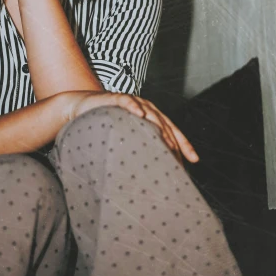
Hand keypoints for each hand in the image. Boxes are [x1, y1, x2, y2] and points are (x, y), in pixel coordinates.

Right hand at [63, 90, 198, 164]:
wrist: (82, 108)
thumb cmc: (106, 126)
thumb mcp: (126, 139)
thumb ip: (139, 150)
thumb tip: (153, 177)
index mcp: (152, 118)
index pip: (172, 132)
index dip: (184, 144)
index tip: (194, 161)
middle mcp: (145, 108)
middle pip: (165, 124)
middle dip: (174, 140)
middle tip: (178, 157)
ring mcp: (132, 102)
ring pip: (150, 112)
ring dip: (159, 124)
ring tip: (166, 141)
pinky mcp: (114, 98)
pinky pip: (126, 100)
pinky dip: (133, 106)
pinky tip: (140, 114)